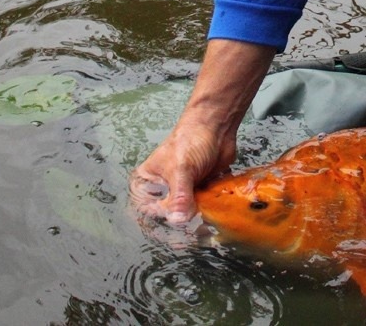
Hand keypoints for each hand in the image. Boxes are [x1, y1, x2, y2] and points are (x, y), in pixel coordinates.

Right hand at [128, 39, 276, 225]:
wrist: (217, 127)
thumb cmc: (191, 140)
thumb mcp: (181, 168)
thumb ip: (179, 195)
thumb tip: (177, 220)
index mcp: (148, 183)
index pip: (147, 212)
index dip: (159, 226)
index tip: (174, 239)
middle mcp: (163, 190)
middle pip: (168, 217)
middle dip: (181, 228)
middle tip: (193, 236)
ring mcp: (183, 191)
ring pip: (187, 216)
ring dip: (197, 224)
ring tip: (207, 232)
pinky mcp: (200, 191)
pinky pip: (202, 210)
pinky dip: (209, 216)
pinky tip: (216, 225)